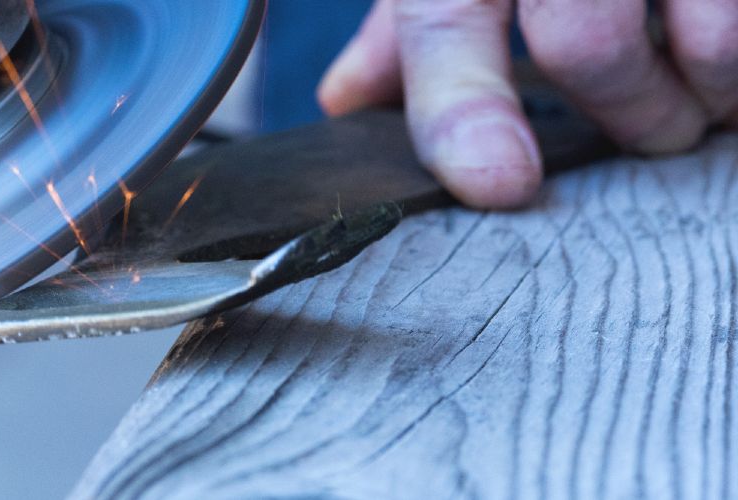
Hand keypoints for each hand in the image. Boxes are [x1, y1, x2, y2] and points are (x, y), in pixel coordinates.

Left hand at [318, 0, 724, 208]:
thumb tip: (350, 101)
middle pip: (589, 44)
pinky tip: (733, 52)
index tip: (499, 182)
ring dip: (716, 91)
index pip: (446, 17)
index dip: (463, 103)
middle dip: (634, 117)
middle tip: (652, 128)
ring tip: (709, 84)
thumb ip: (413, 20)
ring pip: (710, 40)